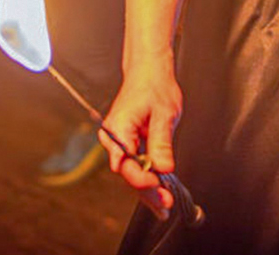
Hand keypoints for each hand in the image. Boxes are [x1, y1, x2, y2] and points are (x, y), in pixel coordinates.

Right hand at [101, 66, 181, 218]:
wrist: (148, 70)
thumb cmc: (154, 85)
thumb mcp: (164, 113)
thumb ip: (162, 142)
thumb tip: (164, 167)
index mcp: (119, 128)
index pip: (126, 163)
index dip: (142, 179)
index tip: (159, 187)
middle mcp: (113, 136)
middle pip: (127, 172)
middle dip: (147, 191)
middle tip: (165, 206)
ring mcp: (118, 140)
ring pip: (131, 171)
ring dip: (147, 190)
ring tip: (164, 207)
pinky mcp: (126, 142)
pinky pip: (134, 164)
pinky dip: (146, 178)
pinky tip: (158, 193)